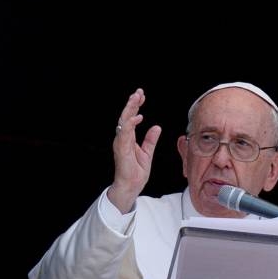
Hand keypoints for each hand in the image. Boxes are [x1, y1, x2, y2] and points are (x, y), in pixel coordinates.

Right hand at [108, 88, 161, 212]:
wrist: (131, 186)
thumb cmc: (136, 172)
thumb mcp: (148, 153)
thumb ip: (150, 140)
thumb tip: (156, 127)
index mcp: (128, 138)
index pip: (131, 118)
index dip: (135, 106)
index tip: (141, 96)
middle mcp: (123, 138)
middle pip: (126, 116)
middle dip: (132, 103)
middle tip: (139, 92)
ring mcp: (121, 143)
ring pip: (124, 121)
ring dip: (130, 109)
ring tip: (136, 98)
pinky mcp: (122, 149)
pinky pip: (125, 133)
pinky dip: (131, 124)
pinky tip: (138, 116)